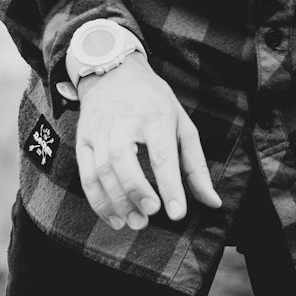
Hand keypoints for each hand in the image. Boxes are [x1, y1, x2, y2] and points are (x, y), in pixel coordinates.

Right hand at [73, 54, 221, 232]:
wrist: (113, 72)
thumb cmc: (153, 102)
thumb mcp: (181, 123)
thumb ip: (195, 165)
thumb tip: (212, 201)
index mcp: (155, 116)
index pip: (162, 154)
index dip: (170, 185)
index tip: (177, 213)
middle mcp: (124, 122)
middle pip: (124, 160)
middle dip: (136, 191)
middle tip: (151, 214)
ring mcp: (99, 131)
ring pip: (102, 170)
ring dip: (117, 201)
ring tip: (135, 222)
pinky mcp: (83, 141)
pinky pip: (87, 176)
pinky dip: (98, 201)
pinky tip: (114, 217)